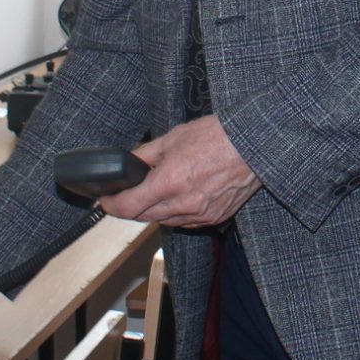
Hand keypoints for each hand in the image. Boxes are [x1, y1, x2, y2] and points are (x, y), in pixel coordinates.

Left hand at [103, 115, 260, 227]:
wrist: (253, 146)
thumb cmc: (218, 136)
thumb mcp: (173, 138)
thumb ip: (145, 154)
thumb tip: (127, 163)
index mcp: (169, 182)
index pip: (129, 206)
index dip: (111, 205)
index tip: (106, 200)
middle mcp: (183, 203)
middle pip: (143, 217)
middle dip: (131, 207)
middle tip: (128, 193)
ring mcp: (200, 214)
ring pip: (164, 221)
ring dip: (154, 211)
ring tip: (157, 192)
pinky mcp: (214, 218)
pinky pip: (185, 222)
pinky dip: (176, 213)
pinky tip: (179, 197)